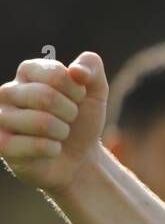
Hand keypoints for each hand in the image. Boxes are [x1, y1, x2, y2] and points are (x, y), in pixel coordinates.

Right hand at [0, 52, 108, 194]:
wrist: (79, 157)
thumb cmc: (82, 119)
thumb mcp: (95, 90)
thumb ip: (91, 67)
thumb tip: (76, 70)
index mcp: (28, 72)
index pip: (55, 73)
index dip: (76, 90)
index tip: (77, 98)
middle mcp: (7, 92)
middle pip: (45, 97)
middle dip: (69, 112)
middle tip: (69, 119)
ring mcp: (0, 118)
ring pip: (41, 122)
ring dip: (62, 132)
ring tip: (58, 134)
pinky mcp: (1, 144)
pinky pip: (36, 146)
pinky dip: (54, 149)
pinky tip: (51, 149)